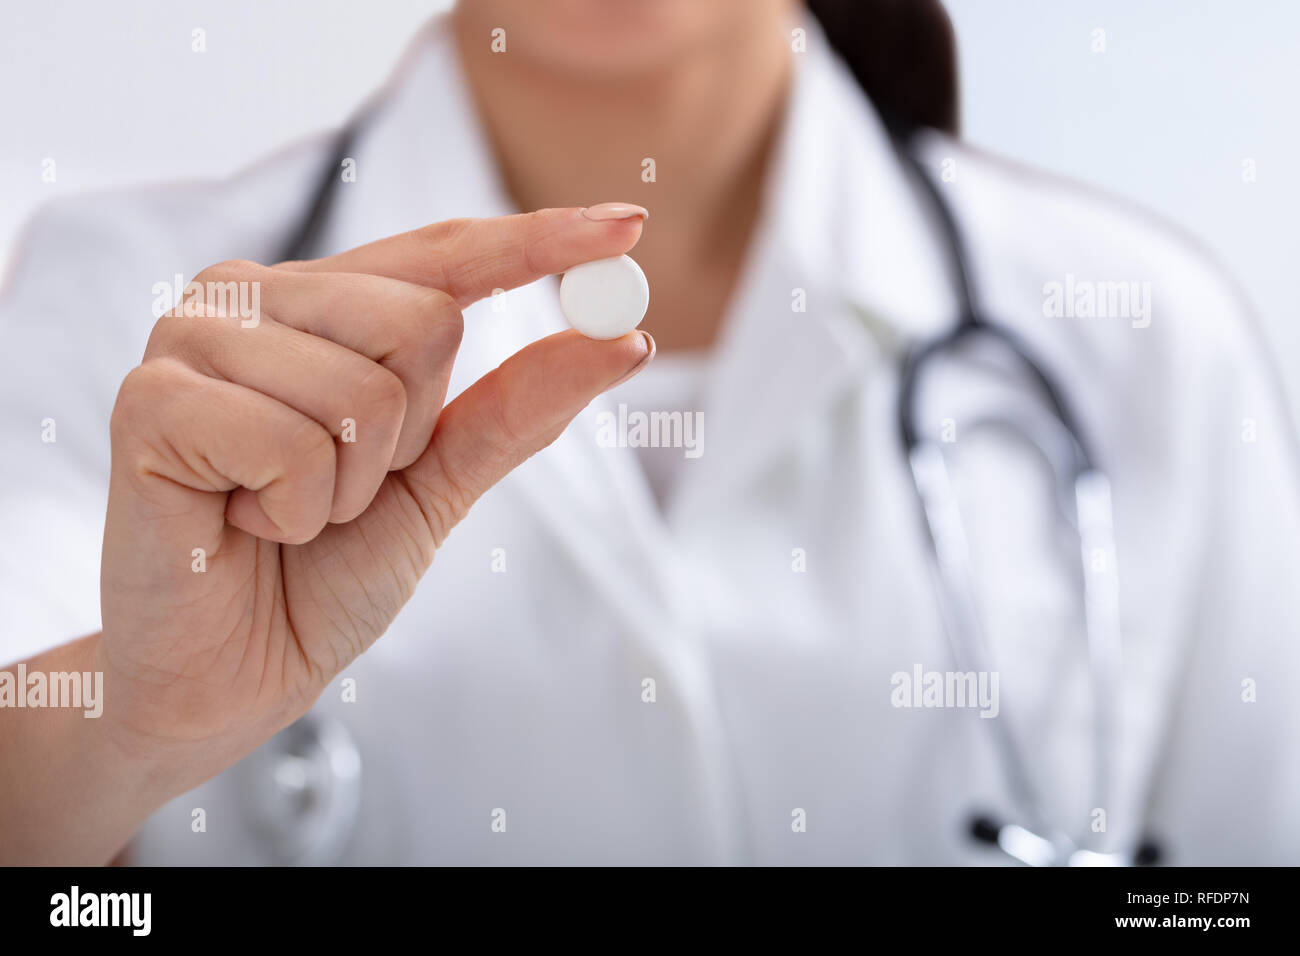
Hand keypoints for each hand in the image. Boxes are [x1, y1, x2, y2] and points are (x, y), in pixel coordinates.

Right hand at [99, 207, 651, 791]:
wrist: (226, 676)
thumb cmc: (322, 574)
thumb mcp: (441, 484)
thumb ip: (519, 407)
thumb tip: (622, 337)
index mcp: (322, 304)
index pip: (446, 254)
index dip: (539, 239)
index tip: (628, 225)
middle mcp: (254, 297)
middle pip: (423, 320)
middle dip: (410, 438)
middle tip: (339, 488)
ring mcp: (194, 337)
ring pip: (363, 389)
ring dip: (346, 487)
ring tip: (280, 510)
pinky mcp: (148, 399)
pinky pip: (292, 444)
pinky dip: (292, 511)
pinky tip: (240, 522)